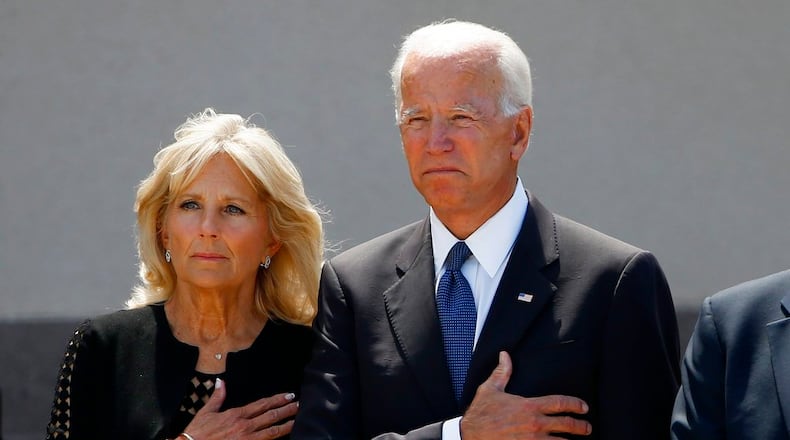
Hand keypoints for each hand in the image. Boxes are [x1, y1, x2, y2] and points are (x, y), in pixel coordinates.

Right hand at [181, 378, 298, 439]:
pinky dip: (274, 439)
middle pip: (271, 416)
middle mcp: (244, 426)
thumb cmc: (197, 432)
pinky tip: (283, 437)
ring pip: (272, 432)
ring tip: (297, 420)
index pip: (262, 405)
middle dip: (287, 410)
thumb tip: (221, 381)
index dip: (277, 400)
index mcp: (236, 414)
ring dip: (286, 425)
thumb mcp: (207, 412)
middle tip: (299, 405)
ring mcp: (246, 439)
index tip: (288, 395)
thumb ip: (217, 397)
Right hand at [460, 351, 591, 438]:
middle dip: (580, 426)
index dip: (575, 404)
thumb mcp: (490, 390)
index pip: (559, 403)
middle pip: (566, 425)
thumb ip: (502, 372)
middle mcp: (534, 424)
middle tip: (587, 427)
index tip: (583, 407)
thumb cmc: (480, 413)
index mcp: (529, 406)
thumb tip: (504, 355)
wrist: (470, 435)